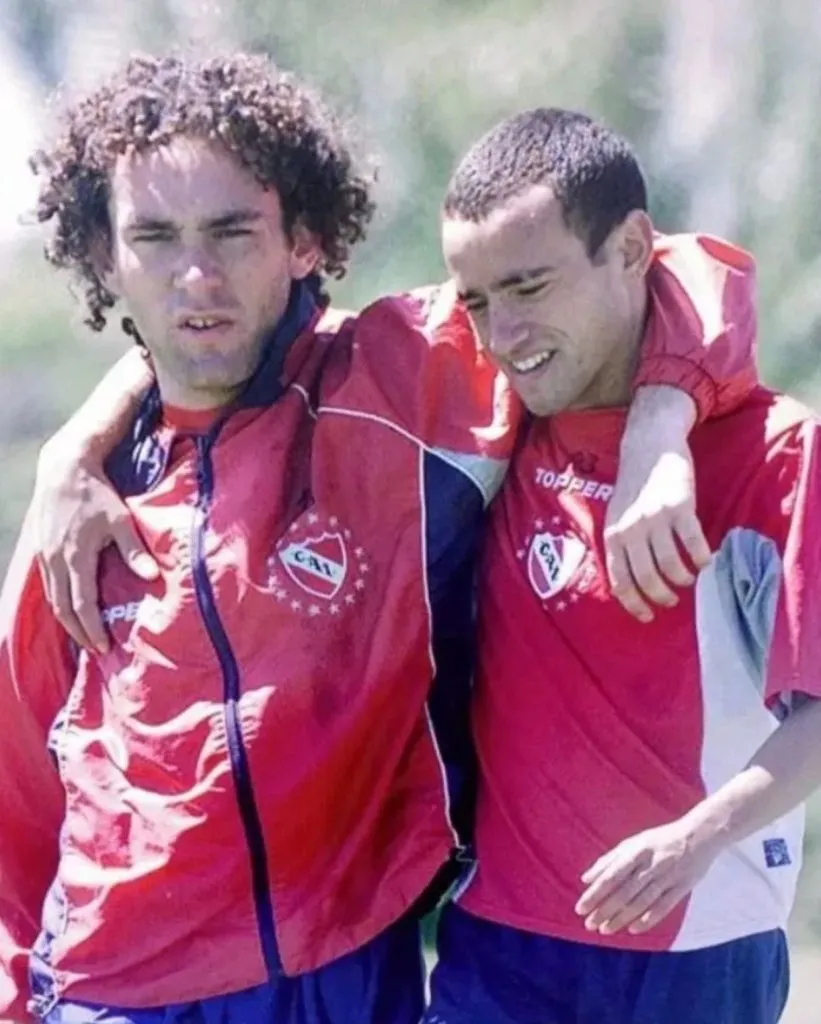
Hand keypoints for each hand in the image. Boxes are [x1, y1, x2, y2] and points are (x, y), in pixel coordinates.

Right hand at [32, 437, 158, 652]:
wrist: (64, 469)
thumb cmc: (97, 494)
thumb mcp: (120, 521)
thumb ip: (134, 551)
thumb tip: (153, 576)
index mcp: (75, 557)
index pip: (82, 605)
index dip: (92, 629)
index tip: (104, 646)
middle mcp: (54, 560)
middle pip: (63, 609)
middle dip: (79, 632)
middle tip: (96, 648)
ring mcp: (44, 555)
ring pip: (52, 598)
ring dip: (67, 620)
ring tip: (84, 634)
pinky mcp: (40, 548)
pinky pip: (47, 584)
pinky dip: (59, 601)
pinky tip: (70, 606)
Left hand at [575, 819, 719, 935]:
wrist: (699, 835)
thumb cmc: (660, 840)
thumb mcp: (633, 843)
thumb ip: (609, 860)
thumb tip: (586, 878)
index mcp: (636, 851)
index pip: (611, 876)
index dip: (596, 893)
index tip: (581, 908)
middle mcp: (650, 865)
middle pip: (624, 892)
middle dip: (605, 910)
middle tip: (589, 924)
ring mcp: (667, 877)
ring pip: (641, 902)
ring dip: (621, 918)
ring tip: (605, 930)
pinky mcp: (682, 888)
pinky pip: (663, 907)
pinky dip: (647, 919)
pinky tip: (632, 930)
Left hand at [605, 389, 711, 621]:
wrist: (648, 445)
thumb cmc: (633, 485)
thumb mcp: (616, 515)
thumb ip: (622, 544)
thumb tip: (630, 582)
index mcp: (612, 534)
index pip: (620, 580)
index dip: (634, 604)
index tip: (648, 616)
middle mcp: (631, 529)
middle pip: (647, 578)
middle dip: (662, 596)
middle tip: (672, 600)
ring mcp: (656, 519)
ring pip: (671, 565)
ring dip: (683, 580)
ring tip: (689, 580)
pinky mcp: (680, 507)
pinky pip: (693, 544)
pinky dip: (701, 559)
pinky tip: (705, 561)